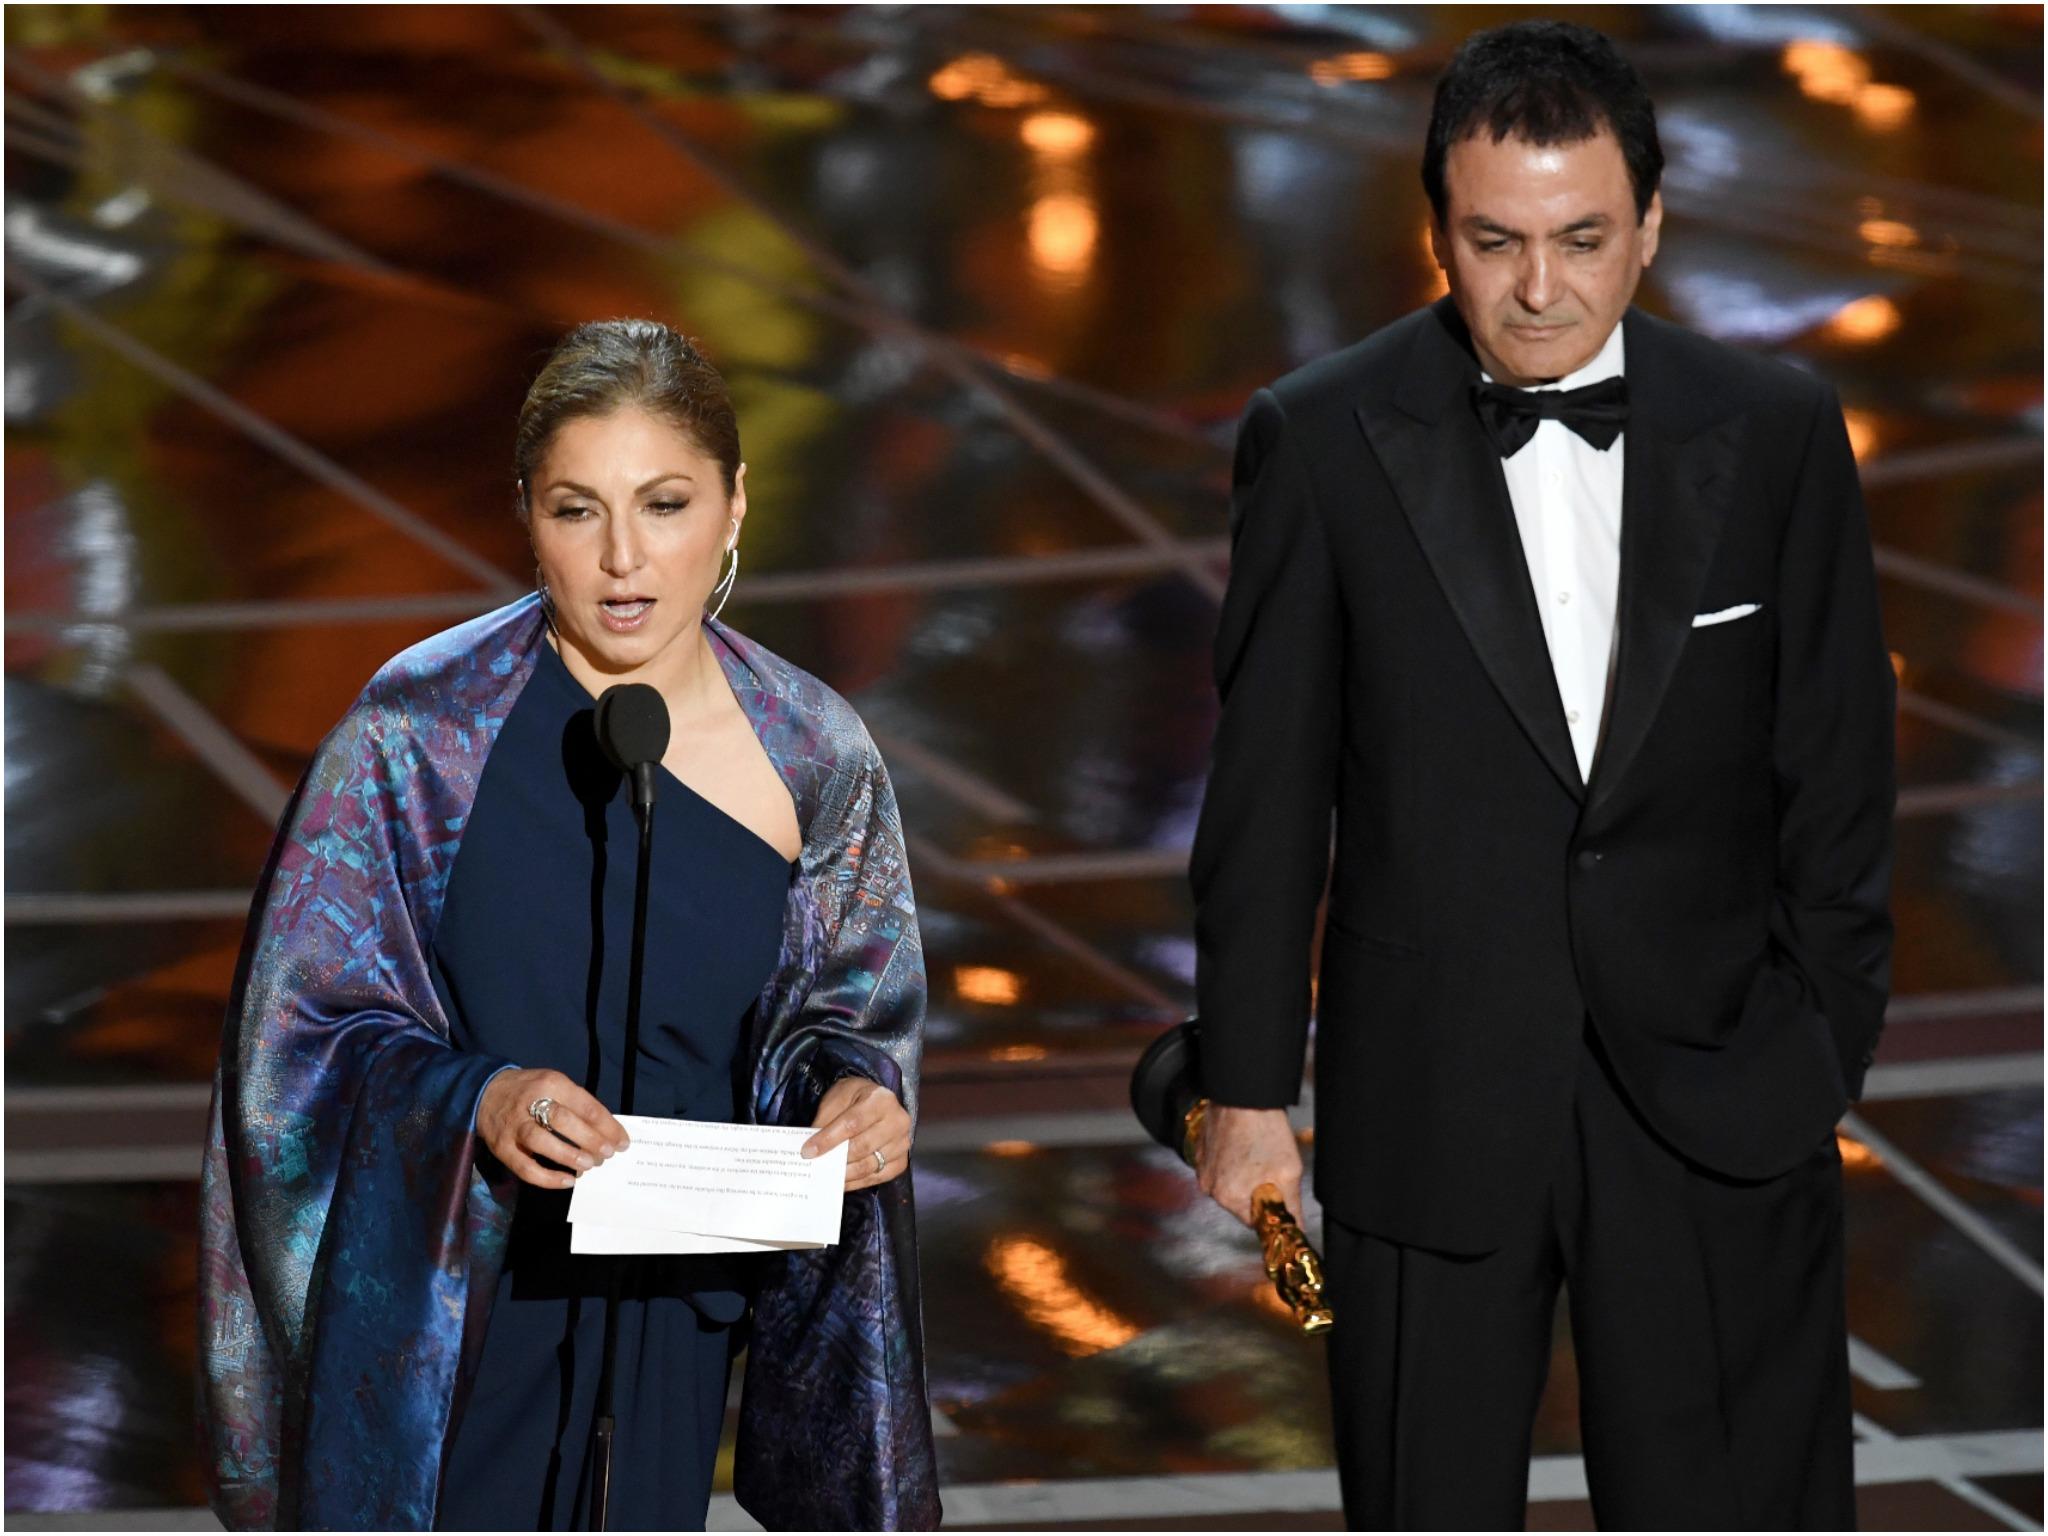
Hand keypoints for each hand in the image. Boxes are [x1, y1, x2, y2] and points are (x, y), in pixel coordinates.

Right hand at [477, 1068, 628, 1190]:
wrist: (485, 1093)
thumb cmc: (531, 1091)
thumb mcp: (555, 1085)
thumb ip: (578, 1105)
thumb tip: (608, 1133)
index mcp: (551, 1083)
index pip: (585, 1105)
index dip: (607, 1126)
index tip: (622, 1142)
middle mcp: (530, 1102)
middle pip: (563, 1121)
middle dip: (590, 1140)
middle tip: (607, 1154)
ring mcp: (514, 1126)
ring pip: (542, 1142)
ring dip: (569, 1156)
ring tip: (588, 1165)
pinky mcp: (502, 1147)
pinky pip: (525, 1167)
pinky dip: (547, 1177)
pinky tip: (567, 1181)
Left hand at [803, 1076, 911, 1190]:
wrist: (877, 1102)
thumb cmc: (856, 1099)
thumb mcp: (839, 1097)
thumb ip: (826, 1119)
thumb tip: (813, 1147)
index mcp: (881, 1099)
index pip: (852, 1123)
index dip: (829, 1139)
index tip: (808, 1151)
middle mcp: (898, 1121)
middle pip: (862, 1147)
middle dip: (835, 1158)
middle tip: (814, 1166)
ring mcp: (902, 1143)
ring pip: (869, 1165)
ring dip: (844, 1174)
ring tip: (825, 1176)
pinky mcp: (901, 1161)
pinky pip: (877, 1177)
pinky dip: (857, 1182)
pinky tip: (841, 1181)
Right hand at [1197, 1104, 1302, 1227]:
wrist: (1244, 1094)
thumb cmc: (1264, 1127)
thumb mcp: (1289, 1172)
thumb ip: (1291, 1206)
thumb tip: (1295, 1228)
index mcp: (1230, 1197)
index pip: (1255, 1221)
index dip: (1270, 1209)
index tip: (1279, 1195)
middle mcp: (1211, 1187)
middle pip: (1241, 1203)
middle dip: (1258, 1191)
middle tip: (1272, 1168)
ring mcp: (1203, 1168)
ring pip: (1230, 1185)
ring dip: (1244, 1176)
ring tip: (1258, 1153)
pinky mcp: (1201, 1152)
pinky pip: (1220, 1168)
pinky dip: (1233, 1162)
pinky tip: (1246, 1145)